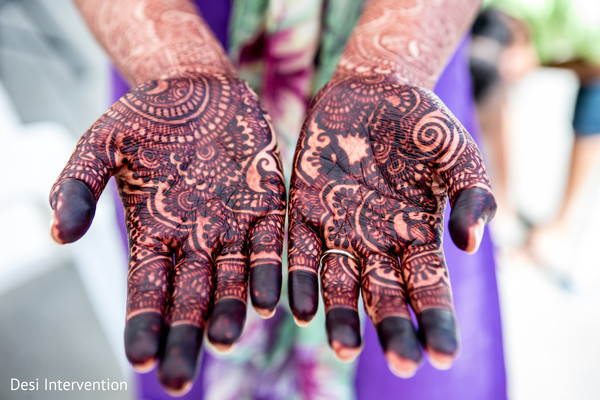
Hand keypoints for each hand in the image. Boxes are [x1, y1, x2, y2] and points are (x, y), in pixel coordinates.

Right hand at [50, 73, 285, 393]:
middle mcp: (194, 241)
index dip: (143, 325)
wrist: (197, 87)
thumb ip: (78, 186)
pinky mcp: (266, 207)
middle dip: (184, 339)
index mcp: (152, 234)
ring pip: (232, 281)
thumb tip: (58, 235)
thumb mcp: (101, 144)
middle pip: (189, 300)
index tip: (141, 359)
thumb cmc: (145, 116)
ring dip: (228, 312)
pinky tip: (267, 301)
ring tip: (223, 340)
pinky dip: (267, 274)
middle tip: (179, 382)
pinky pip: (269, 247)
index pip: (146, 291)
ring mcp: (232, 227)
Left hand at [287, 73, 495, 376]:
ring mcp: (339, 227)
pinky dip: (300, 280)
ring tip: (344, 346)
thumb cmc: (423, 121)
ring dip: (341, 315)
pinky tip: (301, 308)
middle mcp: (377, 240)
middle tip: (402, 363)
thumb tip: (471, 244)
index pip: (429, 287)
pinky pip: (298, 251)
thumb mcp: (458, 153)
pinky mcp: (304, 208)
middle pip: (385, 294)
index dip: (437, 321)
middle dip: (393, 328)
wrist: (374, 87)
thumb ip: (472, 194)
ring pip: (339, 282)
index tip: (442, 356)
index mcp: (417, 233)